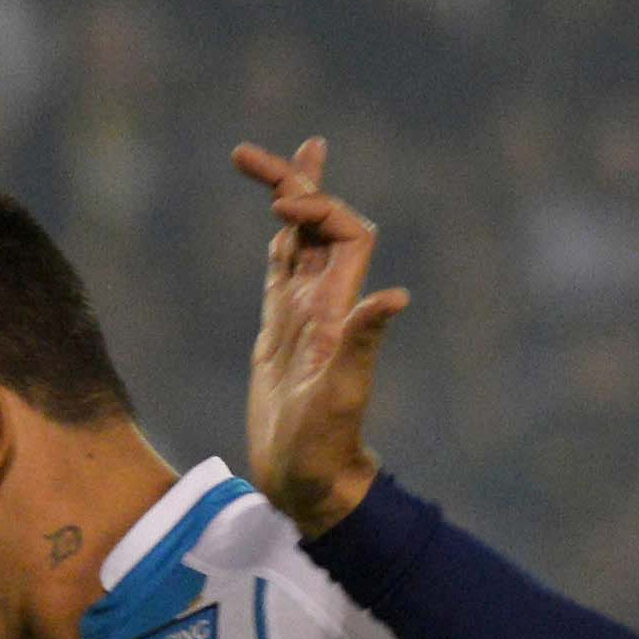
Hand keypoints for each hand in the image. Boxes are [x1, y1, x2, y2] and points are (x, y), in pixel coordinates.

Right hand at [232, 136, 406, 534]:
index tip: (283, 209)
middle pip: (317, 224)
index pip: (343, 233)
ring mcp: (302, 318)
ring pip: (298, 243)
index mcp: (338, 310)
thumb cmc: (324, 448)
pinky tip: (276, 223)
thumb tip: (397, 297)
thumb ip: (363, 342)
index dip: (319, 208)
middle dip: (290, 184)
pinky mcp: (279, 335)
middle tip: (242, 155)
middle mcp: (324, 304)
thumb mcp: (341, 394)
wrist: (308, 482)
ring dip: (286, 201)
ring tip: (261, 164)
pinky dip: (279, 243)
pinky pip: (281, 275)